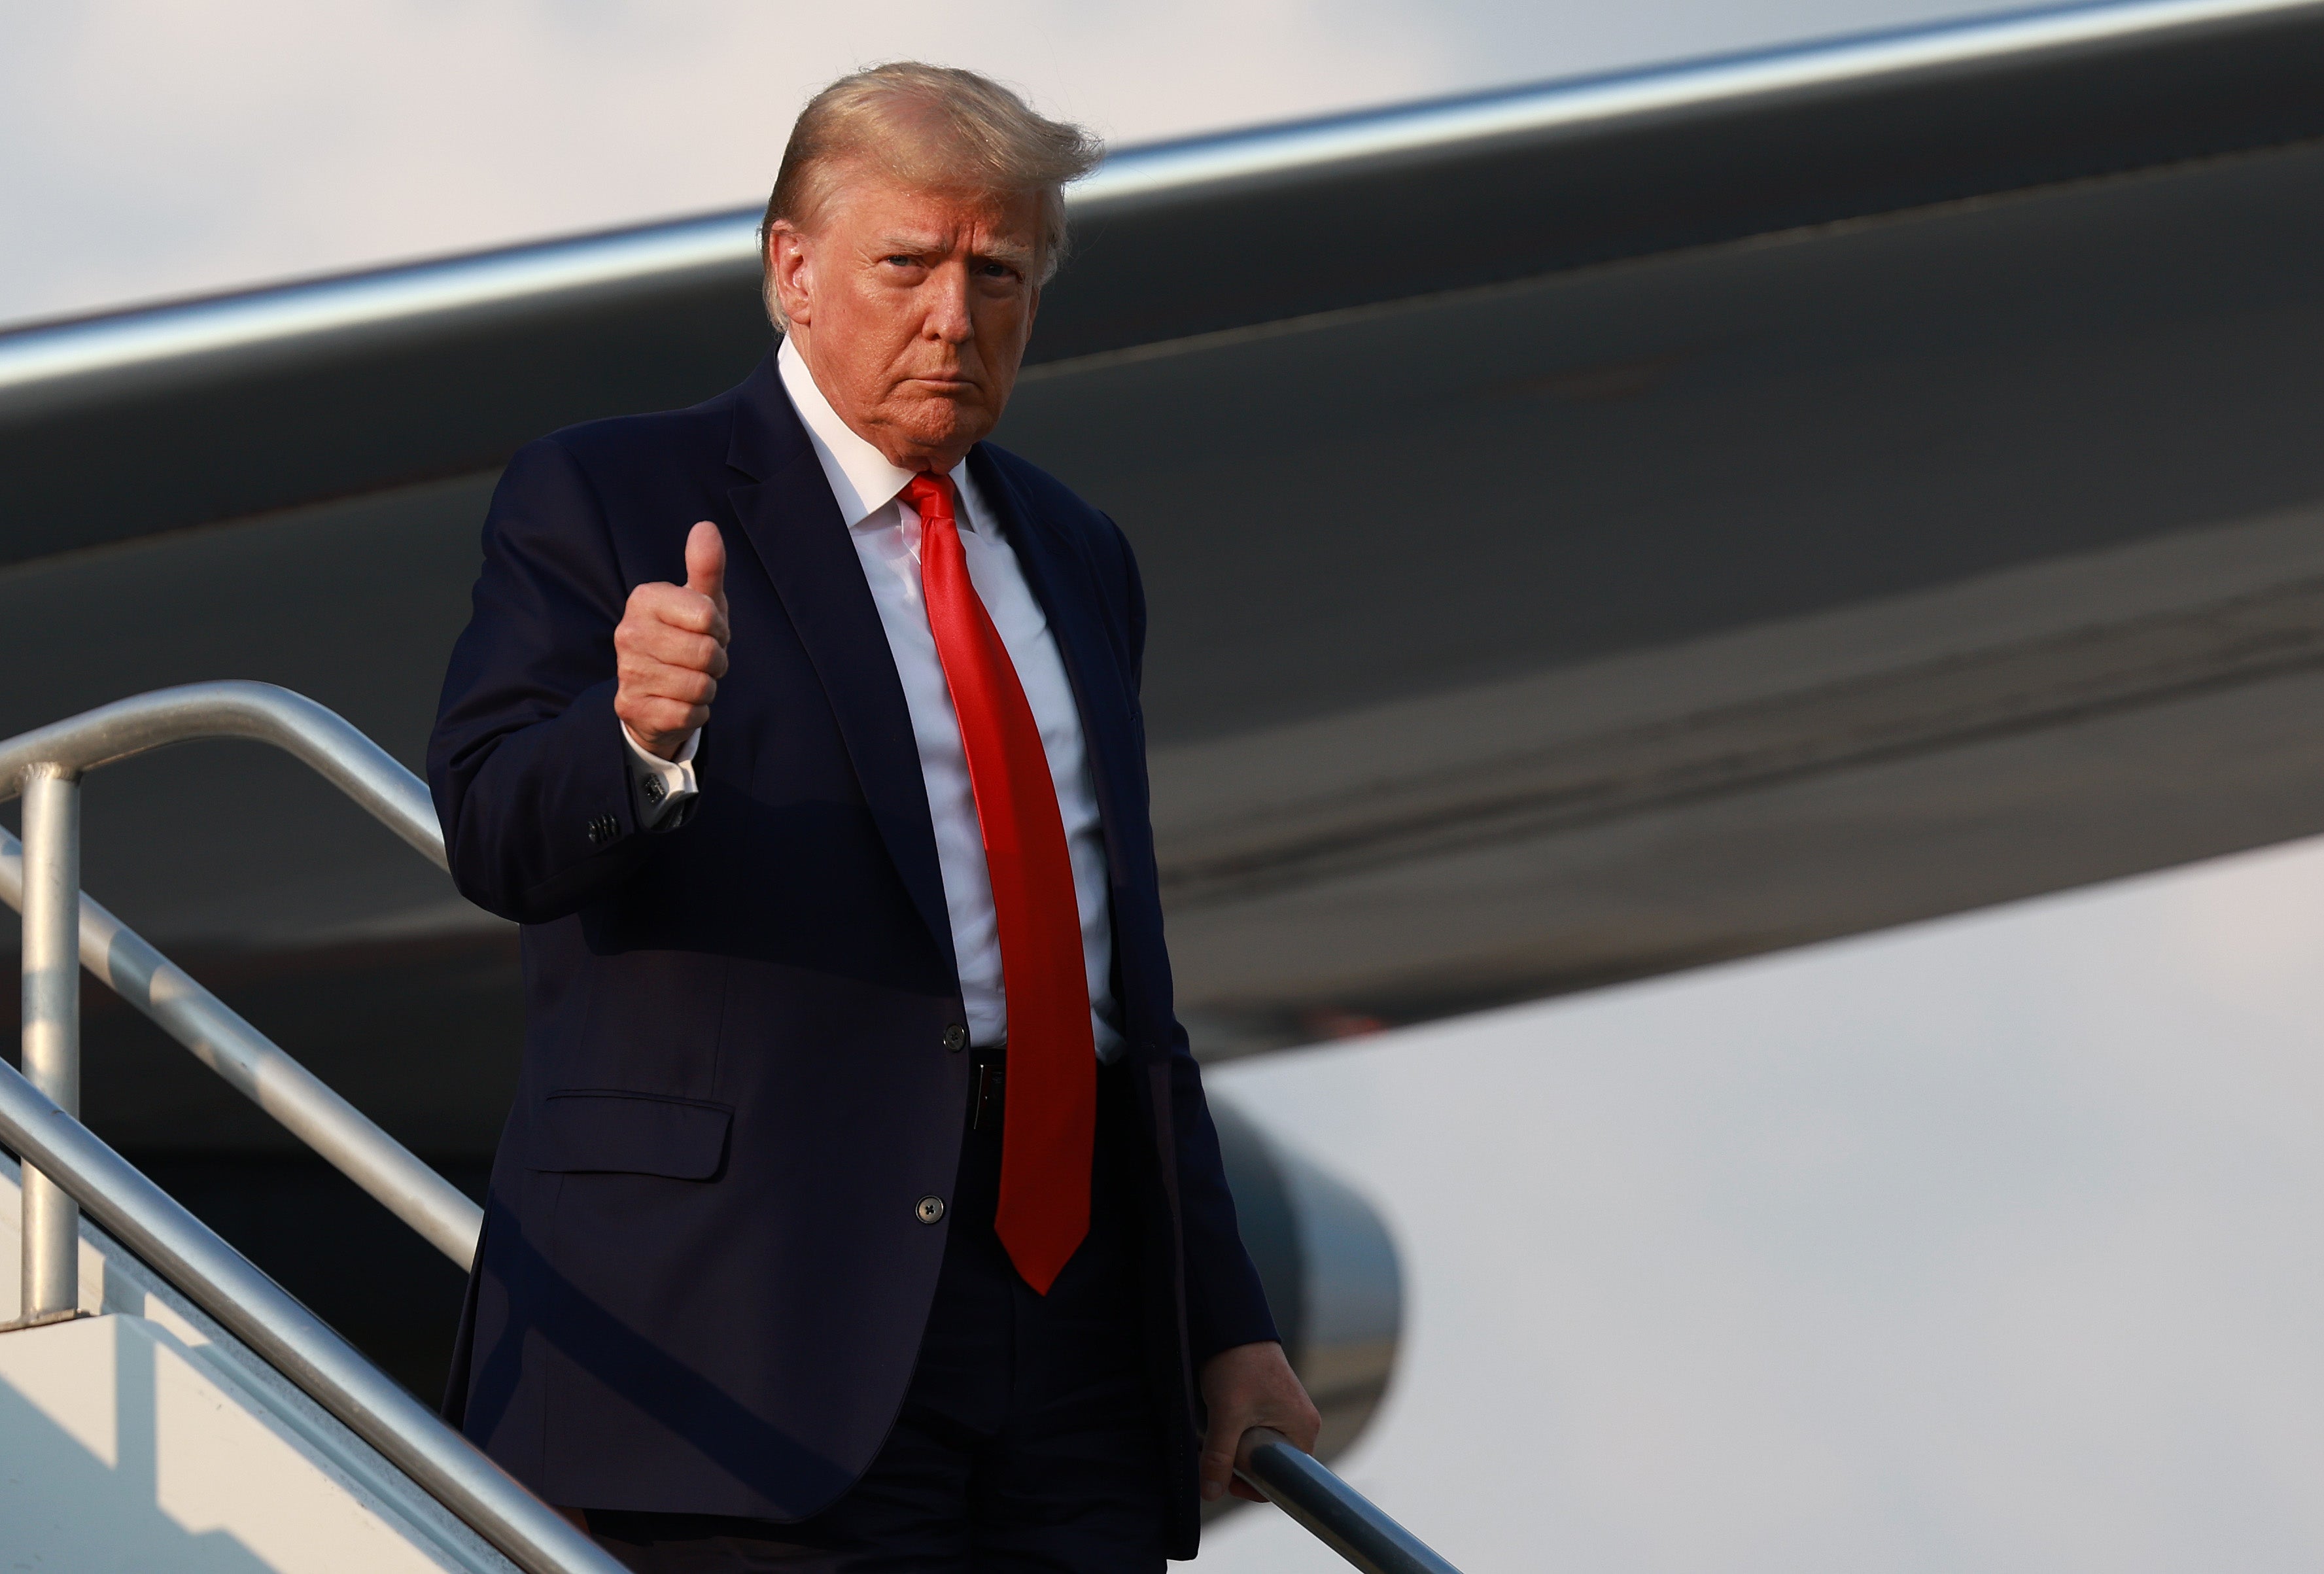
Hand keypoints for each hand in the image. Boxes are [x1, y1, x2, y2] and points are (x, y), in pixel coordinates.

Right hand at [614, 521, 728, 759]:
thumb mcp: (701, 602)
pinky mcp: (632, 708)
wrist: (659, 693)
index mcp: (644, 599)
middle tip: (702, 660)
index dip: (719, 628)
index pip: (707, 615)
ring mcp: (626, 672)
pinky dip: (696, 711)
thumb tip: (706, 527)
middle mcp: (627, 633)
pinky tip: (680, 702)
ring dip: (707, 687)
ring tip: (690, 679)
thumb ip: (706, 567)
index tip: (708, 631)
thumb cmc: (685, 638)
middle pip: (706, 652)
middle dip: (716, 661)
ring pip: (699, 685)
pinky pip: (689, 713)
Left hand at [1199, 1340, 1321, 1502]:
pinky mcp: (1268, 1404)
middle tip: (1207, 1457)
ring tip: (1205, 1440)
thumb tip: (1211, 1493)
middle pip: (1267, 1465)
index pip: (1284, 1478)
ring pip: (1255, 1448)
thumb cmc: (1239, 1364)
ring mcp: (1284, 1413)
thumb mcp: (1227, 1414)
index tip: (1224, 1479)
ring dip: (1229, 1450)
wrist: (1233, 1323)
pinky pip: (1251, 1432)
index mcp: (1303, 1430)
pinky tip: (1211, 1426)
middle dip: (1235, 1466)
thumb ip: (1219, 1456)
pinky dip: (1230, 1434)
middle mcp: (1299, 1424)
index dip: (1253, 1486)